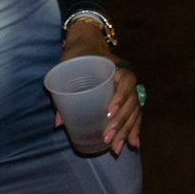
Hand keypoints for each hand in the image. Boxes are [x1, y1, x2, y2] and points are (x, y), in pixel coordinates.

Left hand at [58, 24, 140, 153]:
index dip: (120, 97)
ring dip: (126, 131)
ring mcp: (130, 90)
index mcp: (117, 66)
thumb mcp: (68, 66)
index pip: (126, 81)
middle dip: (120, 123)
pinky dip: (134, 129)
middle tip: (107, 138)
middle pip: (131, 102)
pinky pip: (135, 115)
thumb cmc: (78, 55)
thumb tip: (59, 123)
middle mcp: (127, 79)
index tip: (109, 111)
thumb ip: (63, 92)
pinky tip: (133, 144)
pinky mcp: (129, 99)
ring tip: (116, 148)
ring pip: (134, 112)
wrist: (89, 44)